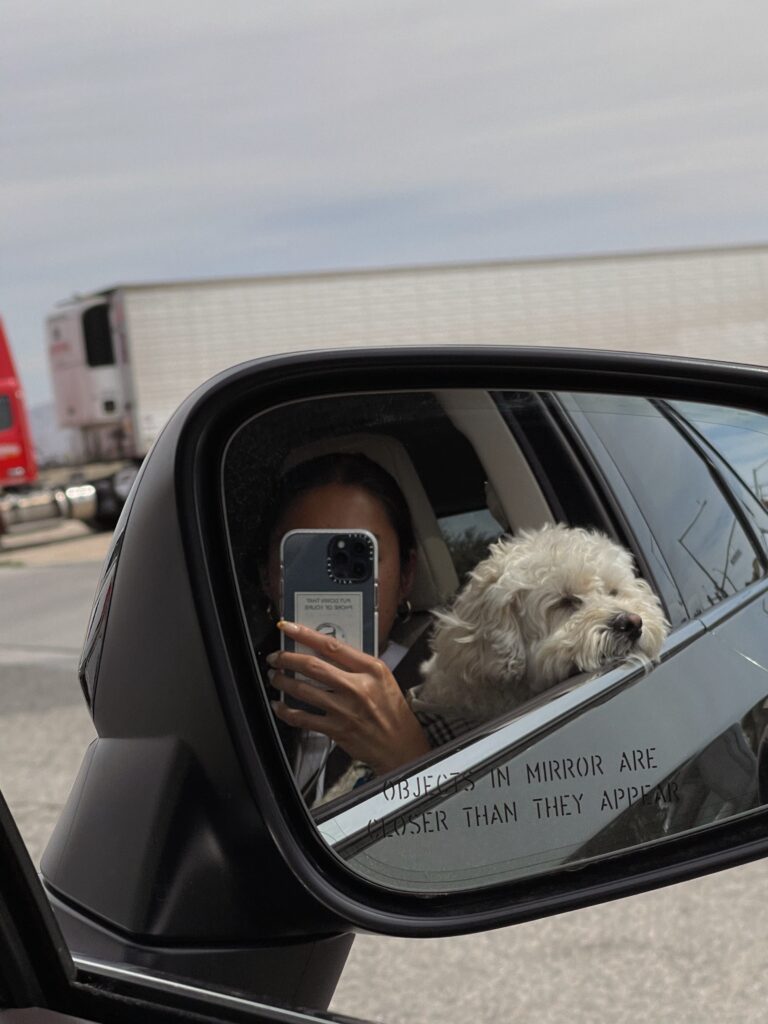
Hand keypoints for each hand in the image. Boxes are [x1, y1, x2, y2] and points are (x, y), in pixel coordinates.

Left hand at [268, 620, 430, 775]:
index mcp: (371, 669)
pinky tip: (279, 706)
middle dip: (287, 659)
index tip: (288, 627)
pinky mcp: (337, 730)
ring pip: (304, 691)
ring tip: (275, 677)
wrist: (401, 745)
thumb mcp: (383, 678)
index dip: (305, 634)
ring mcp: (346, 710)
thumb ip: (357, 665)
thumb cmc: (392, 710)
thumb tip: (325, 651)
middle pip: (313, 666)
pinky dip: (286, 711)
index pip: (332, 646)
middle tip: (275, 657)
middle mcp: (358, 687)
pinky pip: (303, 718)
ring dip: (283, 682)